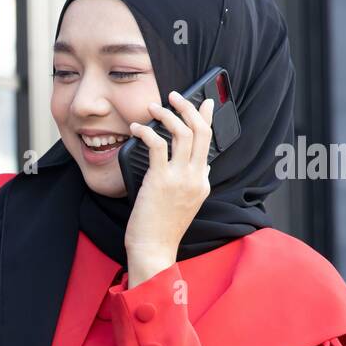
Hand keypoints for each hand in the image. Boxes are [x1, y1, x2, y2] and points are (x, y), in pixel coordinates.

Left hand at [124, 91, 215, 285]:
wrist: (153, 249)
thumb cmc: (162, 228)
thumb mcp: (187, 203)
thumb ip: (196, 182)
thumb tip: (204, 165)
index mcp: (203, 182)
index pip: (209, 142)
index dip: (205, 119)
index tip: (204, 103)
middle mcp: (196, 177)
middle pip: (201, 131)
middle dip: (190, 107)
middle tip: (176, 95)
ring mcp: (180, 178)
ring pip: (183, 133)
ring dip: (168, 114)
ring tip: (154, 106)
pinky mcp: (161, 180)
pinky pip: (157, 145)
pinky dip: (146, 131)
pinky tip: (136, 128)